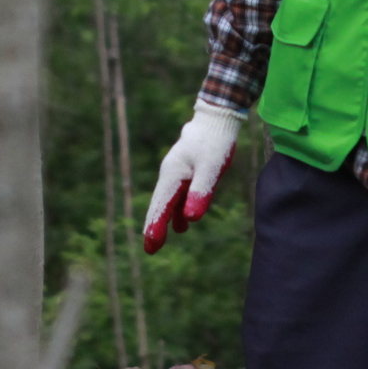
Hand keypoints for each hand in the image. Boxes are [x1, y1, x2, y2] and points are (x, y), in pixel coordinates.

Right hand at [141, 104, 243, 253]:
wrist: (218, 118)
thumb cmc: (215, 142)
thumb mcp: (212, 168)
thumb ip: (201, 192)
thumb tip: (190, 218)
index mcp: (173, 174)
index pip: (161, 205)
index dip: (156, 226)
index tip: (151, 245)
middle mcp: (170, 174)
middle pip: (159, 204)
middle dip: (154, 226)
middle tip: (149, 250)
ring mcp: (177, 172)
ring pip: (168, 201)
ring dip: (164, 220)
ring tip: (160, 240)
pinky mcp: (187, 172)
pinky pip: (178, 195)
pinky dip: (176, 210)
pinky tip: (182, 223)